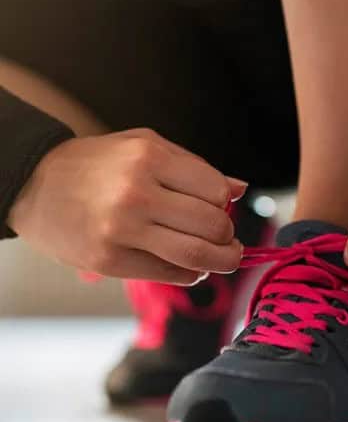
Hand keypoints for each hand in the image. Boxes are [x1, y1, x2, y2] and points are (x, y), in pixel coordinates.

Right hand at [8, 128, 245, 283]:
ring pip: (197, 256)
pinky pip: (171, 274)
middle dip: (229, 237)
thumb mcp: (144, 147)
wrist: (33, 185)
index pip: (217, 191)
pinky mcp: (108, 261)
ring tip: (225, 258)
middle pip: (213, 226)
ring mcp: (121, 230)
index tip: (221, 209)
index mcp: (149, 157)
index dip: (226, 203)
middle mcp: (136, 193)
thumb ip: (194, 167)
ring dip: (223, 261)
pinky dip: (191, 272)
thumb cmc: (98, 164)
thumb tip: (240, 188)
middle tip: (228, 239)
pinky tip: (187, 264)